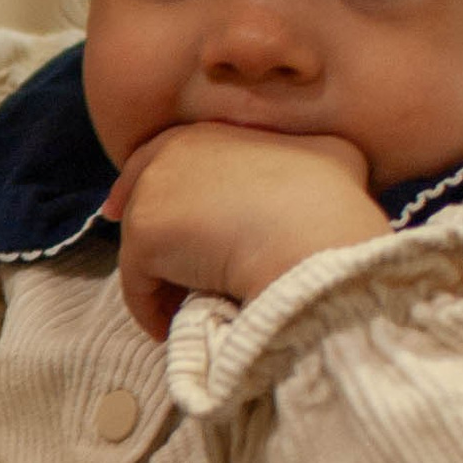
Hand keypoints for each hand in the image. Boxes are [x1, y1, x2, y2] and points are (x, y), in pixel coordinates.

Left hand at [102, 124, 390, 342]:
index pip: (164, 153)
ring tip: (181, 311)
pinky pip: (138, 284)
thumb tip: (326, 165)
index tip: (127, 210)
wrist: (311, 236)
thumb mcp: (335, 156)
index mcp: (215, 131)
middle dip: (142, 231)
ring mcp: (155, 191)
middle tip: (152, 272)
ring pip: (143, 245)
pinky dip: (150, 310)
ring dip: (159, 279)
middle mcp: (175, 150)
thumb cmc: (333, 201)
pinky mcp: (144, 235)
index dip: (146, 182)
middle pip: (144, 197)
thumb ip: (312, 156)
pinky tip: (168, 331)